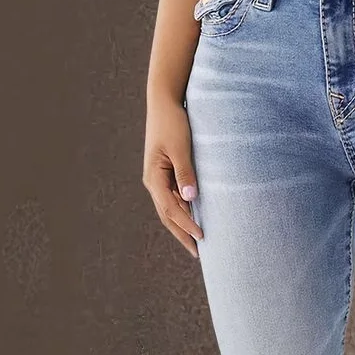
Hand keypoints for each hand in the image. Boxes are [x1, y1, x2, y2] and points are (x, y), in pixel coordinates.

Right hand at [143, 98, 203, 258]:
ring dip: (181, 225)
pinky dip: (183, 211)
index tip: (202, 237)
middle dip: (182, 234)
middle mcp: (153, 181)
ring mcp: (158, 178)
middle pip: (167, 215)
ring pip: (169, 209)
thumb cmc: (173, 123)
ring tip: (196, 241)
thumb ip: (185, 173)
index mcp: (154, 178)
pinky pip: (173, 198)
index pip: (171, 209)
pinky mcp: (165, 173)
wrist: (164, 102)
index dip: (186, 225)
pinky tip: (194, 218)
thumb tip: (190, 198)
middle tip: (197, 252)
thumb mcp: (181, 148)